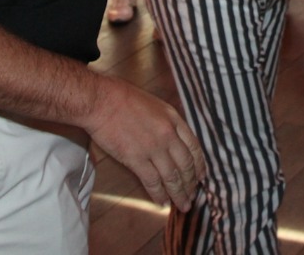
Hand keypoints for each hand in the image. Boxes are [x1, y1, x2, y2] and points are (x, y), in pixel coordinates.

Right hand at [82, 77, 205, 210]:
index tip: (201, 177)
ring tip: (182, 204)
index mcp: (174, 119)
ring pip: (172, 177)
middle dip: (191, 184)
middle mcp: (168, 135)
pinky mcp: (136, 159)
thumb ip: (167, 122)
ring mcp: (153, 148)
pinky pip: (152, 181)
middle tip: (192, 196)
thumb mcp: (155, 105)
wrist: (102, 101)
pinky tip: (162, 202)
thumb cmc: (123, 98)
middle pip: (186, 165)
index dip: (199, 165)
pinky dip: (159, 194)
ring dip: (179, 194)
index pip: (194, 147)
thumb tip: (173, 140)